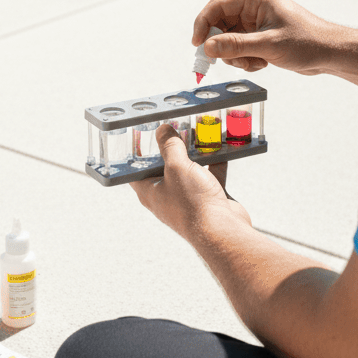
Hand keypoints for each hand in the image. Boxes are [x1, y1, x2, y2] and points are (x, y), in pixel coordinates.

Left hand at [130, 126, 250, 241]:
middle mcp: (166, 195)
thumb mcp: (177, 166)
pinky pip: (209, 174)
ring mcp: (187, 197)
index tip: (140, 135)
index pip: (135, 170)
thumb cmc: (193, 203)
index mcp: (150, 191)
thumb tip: (162, 129)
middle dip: (171, 146)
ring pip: (189, 169)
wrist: (223, 231)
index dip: (136, 152)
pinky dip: (215, 161)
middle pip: (165, 166)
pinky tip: (220, 145)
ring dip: (194, 152)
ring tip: (197, 131)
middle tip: (175, 127)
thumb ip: (169, 146)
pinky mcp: (207, 198)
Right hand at [192, 0, 338, 75]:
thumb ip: (236, 46)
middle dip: (222, 44)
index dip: (203, 23)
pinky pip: (239, 46)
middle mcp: (254, 6)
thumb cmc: (308, 42)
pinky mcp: (260, 35)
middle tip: (226, 60)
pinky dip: (245, 58)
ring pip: (228, 38)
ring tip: (254, 62)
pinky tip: (262, 63)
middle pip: (220, 22)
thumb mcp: (269, 45)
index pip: (218, 5)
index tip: (197, 45)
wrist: (330, 52)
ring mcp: (257, 21)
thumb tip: (207, 47)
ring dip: (235, 55)